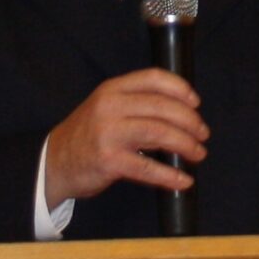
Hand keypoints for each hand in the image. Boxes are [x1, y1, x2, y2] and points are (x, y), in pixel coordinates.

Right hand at [44, 70, 207, 206]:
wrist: (55, 162)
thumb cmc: (89, 135)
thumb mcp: (107, 108)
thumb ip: (137, 104)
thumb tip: (183, 112)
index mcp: (112, 89)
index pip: (153, 78)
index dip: (180, 88)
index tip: (196, 102)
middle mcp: (110, 106)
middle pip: (162, 107)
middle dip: (190, 121)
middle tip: (203, 134)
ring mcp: (108, 133)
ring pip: (159, 132)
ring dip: (185, 144)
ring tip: (197, 153)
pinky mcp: (109, 161)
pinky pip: (147, 167)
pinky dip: (170, 175)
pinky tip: (183, 180)